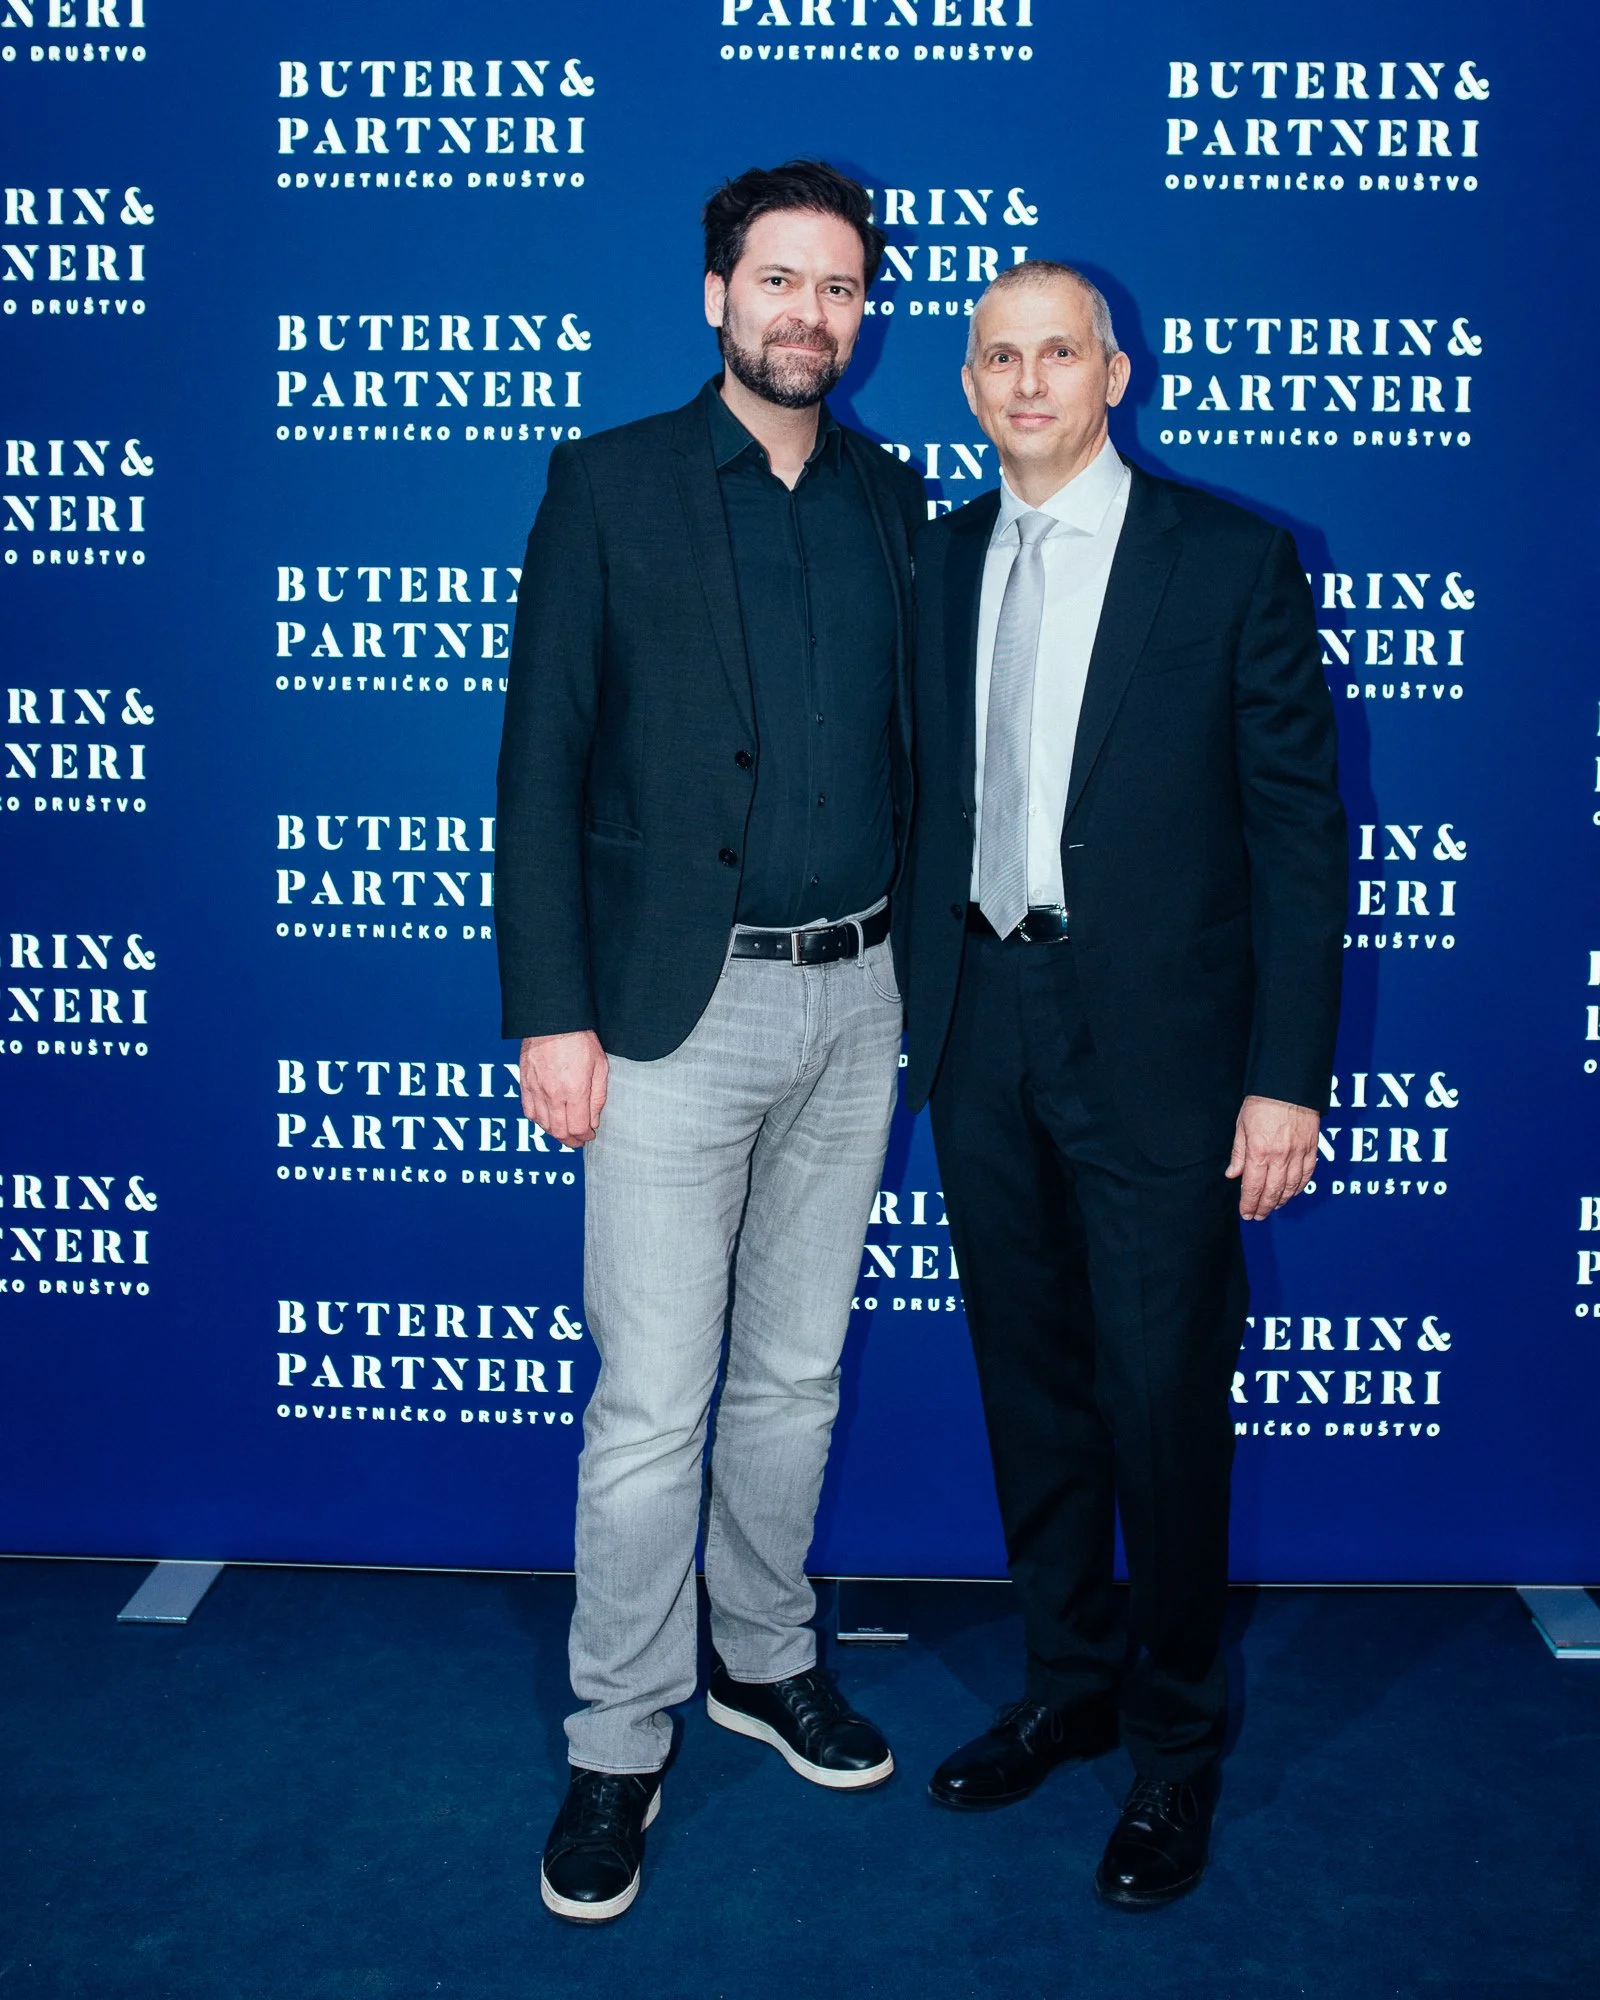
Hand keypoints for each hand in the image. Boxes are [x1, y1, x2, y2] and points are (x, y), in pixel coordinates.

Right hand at [520, 1031, 607, 1147]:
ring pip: (543, 1125)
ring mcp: (537, 1090)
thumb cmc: (580, 1039)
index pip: (578, 1127)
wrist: (553, 1021)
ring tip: (565, 1133)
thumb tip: (593, 1120)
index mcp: (575, 1091)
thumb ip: (597, 1097)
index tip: (590, 1135)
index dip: (585, 1136)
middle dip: (571, 1141)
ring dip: (555, 1133)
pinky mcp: (525, 1083)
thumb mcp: (600, 1067)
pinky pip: (528, 1111)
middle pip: (560, 1131)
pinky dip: (538, 1121)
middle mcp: (553, 1094)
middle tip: (578, 1141)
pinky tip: (547, 1120)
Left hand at [1225, 1095, 1318, 1220]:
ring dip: (1282, 1200)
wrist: (1289, 1085)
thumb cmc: (1261, 1102)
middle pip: (1273, 1191)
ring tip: (1273, 1207)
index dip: (1249, 1204)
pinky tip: (1292, 1192)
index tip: (1246, 1213)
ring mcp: (1298, 1153)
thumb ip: (1238, 1153)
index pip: (1253, 1186)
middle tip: (1258, 1216)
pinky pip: (1307, 1174)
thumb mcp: (1241, 1125)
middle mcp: (1280, 1156)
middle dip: (1264, 1207)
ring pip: (1291, 1186)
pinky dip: (1300, 1187)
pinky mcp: (1312, 1148)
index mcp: (1259, 1151)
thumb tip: (1232, 1175)